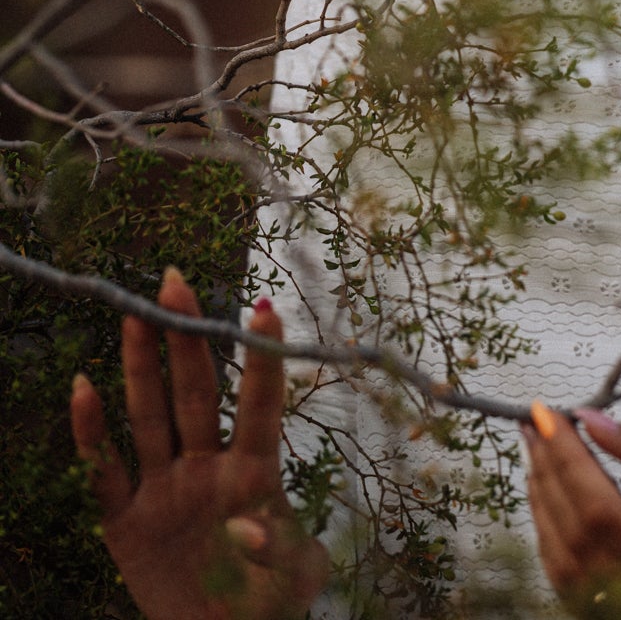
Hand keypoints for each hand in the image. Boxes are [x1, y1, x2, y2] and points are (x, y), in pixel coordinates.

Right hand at [70, 265, 329, 619]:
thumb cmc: (266, 604)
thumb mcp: (290, 579)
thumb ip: (278, 549)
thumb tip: (250, 524)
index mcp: (253, 474)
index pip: (260, 404)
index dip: (262, 359)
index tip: (263, 307)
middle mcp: (206, 468)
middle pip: (195, 392)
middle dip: (187, 338)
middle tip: (176, 281)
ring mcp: (164, 490)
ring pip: (150, 416)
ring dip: (142, 367)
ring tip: (136, 314)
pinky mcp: (126, 522)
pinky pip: (105, 471)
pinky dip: (91, 433)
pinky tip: (83, 386)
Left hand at [523, 403, 620, 618]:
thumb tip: (593, 420)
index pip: (602, 510)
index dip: (567, 459)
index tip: (548, 414)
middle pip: (572, 535)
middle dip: (547, 471)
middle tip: (534, 423)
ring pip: (560, 563)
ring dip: (542, 502)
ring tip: (540, 451)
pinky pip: (569, 581)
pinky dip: (552, 534)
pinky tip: (552, 497)